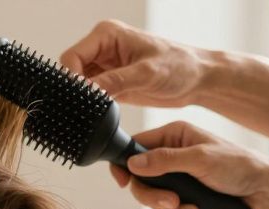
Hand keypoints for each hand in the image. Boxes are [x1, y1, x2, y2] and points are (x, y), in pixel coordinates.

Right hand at [59, 20, 213, 107]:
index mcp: (108, 35)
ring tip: (96, 110)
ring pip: (78, 86)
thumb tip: (87, 92)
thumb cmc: (180, 66)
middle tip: (88, 107)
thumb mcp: (147, 74)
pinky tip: (99, 113)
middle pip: (71, 71)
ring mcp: (105, 66)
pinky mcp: (110, 83)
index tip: (80, 98)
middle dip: (76, 91)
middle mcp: (103, 48)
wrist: (197, 80)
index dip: (71, 79)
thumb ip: (114, 81)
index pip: (71, 57)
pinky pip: (89, 95)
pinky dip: (90, 105)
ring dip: (83, 99)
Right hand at [112, 121, 268, 208]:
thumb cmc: (238, 166)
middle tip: (170, 202)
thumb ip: (165, 161)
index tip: (125, 183)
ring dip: (167, 208)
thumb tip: (133, 164)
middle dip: (152, 194)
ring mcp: (175, 174)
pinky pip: (165, 206)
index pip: (134, 146)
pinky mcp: (181, 191)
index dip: (125, 166)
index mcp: (173, 135)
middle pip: (139, 177)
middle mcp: (170, 152)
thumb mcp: (200, 160)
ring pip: (151, 195)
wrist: (261, 190)